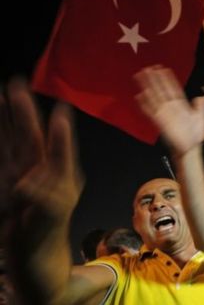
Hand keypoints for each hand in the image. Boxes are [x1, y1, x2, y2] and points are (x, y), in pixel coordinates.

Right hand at [1, 79, 82, 223]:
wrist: (31, 257)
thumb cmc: (47, 236)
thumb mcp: (50, 218)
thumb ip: (44, 199)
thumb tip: (29, 183)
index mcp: (56, 175)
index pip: (55, 147)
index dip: (56, 131)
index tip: (60, 111)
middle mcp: (36, 169)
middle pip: (28, 134)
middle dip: (22, 110)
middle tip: (16, 84)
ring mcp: (17, 173)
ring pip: (10, 139)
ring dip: (4, 117)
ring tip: (0, 92)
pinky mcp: (4, 182)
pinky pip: (0, 154)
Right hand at [135, 65, 203, 155]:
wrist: (190, 148)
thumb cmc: (196, 133)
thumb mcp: (202, 116)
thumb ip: (201, 105)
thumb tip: (203, 94)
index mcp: (181, 104)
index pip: (173, 88)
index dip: (167, 78)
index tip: (162, 68)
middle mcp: (171, 106)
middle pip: (161, 89)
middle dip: (155, 78)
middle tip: (148, 68)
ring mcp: (164, 113)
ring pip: (154, 96)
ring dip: (147, 86)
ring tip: (141, 76)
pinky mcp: (159, 122)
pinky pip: (150, 111)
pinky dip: (145, 104)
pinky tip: (139, 96)